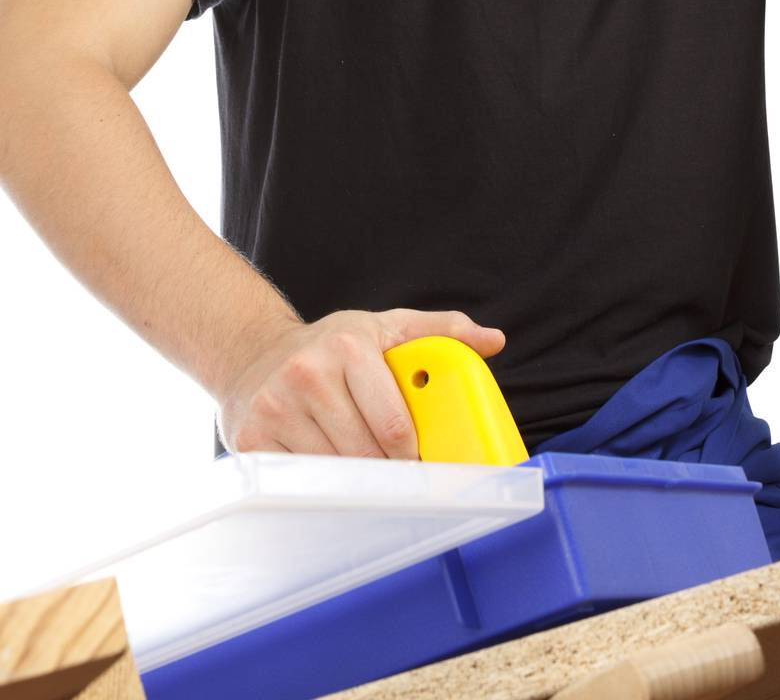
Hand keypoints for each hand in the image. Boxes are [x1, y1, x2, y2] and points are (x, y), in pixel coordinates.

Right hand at [216, 306, 505, 457]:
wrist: (254, 354)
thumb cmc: (331, 345)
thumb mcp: (385, 326)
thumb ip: (441, 331)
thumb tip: (494, 340)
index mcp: (348, 346)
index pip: (394, 424)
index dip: (413, 455)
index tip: (423, 467)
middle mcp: (308, 373)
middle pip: (365, 454)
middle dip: (387, 474)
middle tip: (399, 479)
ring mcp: (276, 408)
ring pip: (334, 472)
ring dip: (354, 482)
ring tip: (365, 475)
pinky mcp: (252, 439)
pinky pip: (299, 481)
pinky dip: (319, 486)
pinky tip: (327, 475)